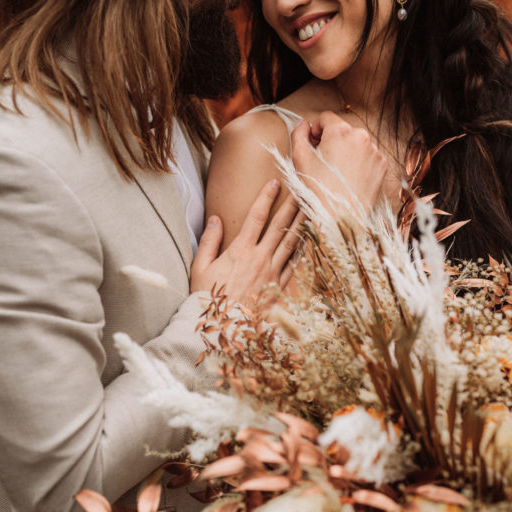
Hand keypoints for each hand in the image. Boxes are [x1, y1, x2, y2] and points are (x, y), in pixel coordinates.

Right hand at [190, 179, 304, 303]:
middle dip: (291, 205)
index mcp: (240, 250)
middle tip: (302, 188)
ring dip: (301, 224)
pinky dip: (302, 250)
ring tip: (310, 209)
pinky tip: (308, 240)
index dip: (267, 197)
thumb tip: (215, 219)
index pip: (257, 216)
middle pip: (280, 226)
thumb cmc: (207, 300)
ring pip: (291, 243)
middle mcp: (260, 258)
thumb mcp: (200, 268)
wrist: (224, 329)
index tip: (275, 182)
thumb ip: (209, 241)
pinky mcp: (279, 287)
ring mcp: (272, 273)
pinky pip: (294, 264)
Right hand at [291, 112, 387, 211]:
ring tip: (338, 172)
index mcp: (340, 131)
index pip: (326, 117)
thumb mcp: (300, 159)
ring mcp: (375, 150)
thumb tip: (304, 125)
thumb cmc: (318, 189)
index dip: (316, 130)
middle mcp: (361, 136)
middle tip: (324, 162)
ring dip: (346, 151)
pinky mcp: (382, 165)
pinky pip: (369, 156)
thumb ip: (298, 135)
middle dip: (332, 141)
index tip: (314, 145)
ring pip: (356, 143)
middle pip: (343, 130)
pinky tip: (350, 177)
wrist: (341, 217)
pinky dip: (360, 162)